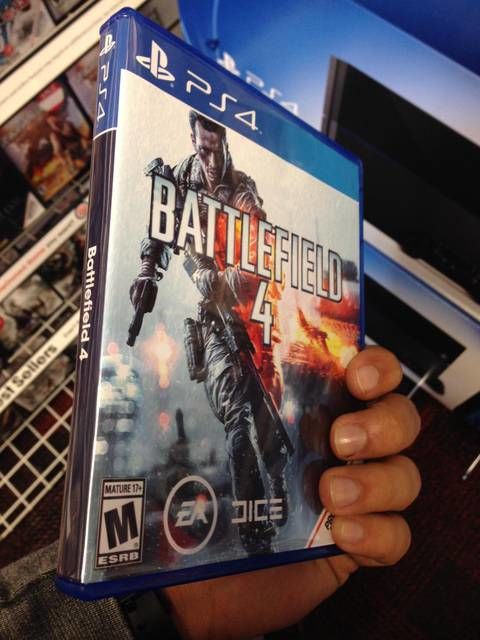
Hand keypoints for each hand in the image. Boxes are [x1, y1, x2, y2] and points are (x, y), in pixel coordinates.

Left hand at [165, 347, 420, 638]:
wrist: (200, 581)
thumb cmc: (205, 502)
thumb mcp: (209, 443)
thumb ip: (219, 403)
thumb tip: (198, 358)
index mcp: (313, 412)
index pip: (368, 375)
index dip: (377, 368)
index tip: (357, 378)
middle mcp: (344, 448)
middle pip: (400, 419)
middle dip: (382, 424)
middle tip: (340, 439)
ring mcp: (357, 497)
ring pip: (405, 476)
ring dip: (377, 481)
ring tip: (330, 495)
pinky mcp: (359, 545)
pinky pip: (397, 536)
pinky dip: (379, 533)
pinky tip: (344, 535)